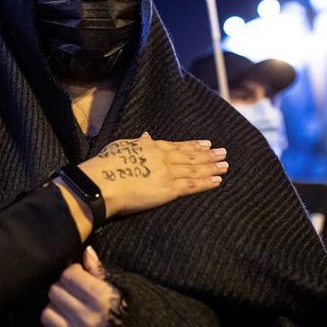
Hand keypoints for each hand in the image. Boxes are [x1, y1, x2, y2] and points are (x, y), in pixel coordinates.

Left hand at [42, 246, 120, 326]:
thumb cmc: (134, 312)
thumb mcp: (121, 288)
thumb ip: (99, 271)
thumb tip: (85, 251)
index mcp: (102, 299)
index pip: (68, 276)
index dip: (73, 272)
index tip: (79, 274)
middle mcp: (88, 319)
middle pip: (55, 292)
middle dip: (63, 287)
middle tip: (74, 290)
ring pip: (47, 314)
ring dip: (56, 308)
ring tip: (69, 307)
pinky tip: (68, 323)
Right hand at [79, 133, 227, 216]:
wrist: (101, 183)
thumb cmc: (105, 166)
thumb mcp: (121, 147)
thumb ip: (137, 143)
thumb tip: (147, 136)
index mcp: (150, 146)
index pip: (177, 145)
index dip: (193, 145)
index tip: (206, 144)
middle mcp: (162, 157)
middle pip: (190, 155)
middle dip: (208, 154)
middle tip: (223, 152)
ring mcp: (166, 173)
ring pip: (194, 168)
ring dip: (211, 166)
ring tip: (225, 165)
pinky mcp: (168, 189)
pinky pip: (191, 185)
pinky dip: (206, 182)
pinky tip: (217, 180)